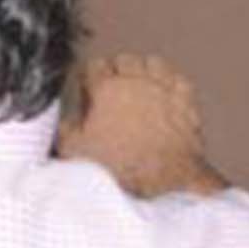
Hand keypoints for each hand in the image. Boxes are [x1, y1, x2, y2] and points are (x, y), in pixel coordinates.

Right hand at [56, 53, 224, 197]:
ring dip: (144, 72)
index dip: (90, 78)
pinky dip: (171, 83)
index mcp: (106, 89)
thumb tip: (62, 121)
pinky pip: (178, 78)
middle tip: (113, 93)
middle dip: (116, 73)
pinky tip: (165, 94)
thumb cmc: (122, 171)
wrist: (162, 187)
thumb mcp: (74, 152)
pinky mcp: (186, 102)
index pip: (94, 65)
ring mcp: (163, 89)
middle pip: (123, 60)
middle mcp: (135, 82)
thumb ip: (64, 128)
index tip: (89, 91)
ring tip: (138, 89)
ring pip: (151, 63)